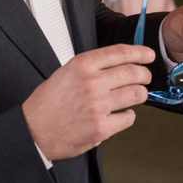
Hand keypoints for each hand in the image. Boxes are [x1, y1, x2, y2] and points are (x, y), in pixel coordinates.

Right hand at [22, 44, 154, 160]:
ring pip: (136, 94)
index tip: (149, 55)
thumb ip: (94, 67)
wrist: (33, 130)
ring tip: (136, 95)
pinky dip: (128, 116)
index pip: (121, 52)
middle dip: (145, 75)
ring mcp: (97, 106)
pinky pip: (128, 118)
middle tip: (145, 77)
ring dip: (141, 94)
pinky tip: (121, 115)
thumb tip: (124, 62)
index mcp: (82, 65)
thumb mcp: (67, 72)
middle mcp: (91, 83)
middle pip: (134, 72)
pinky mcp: (101, 127)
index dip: (140, 52)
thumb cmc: (49, 102)